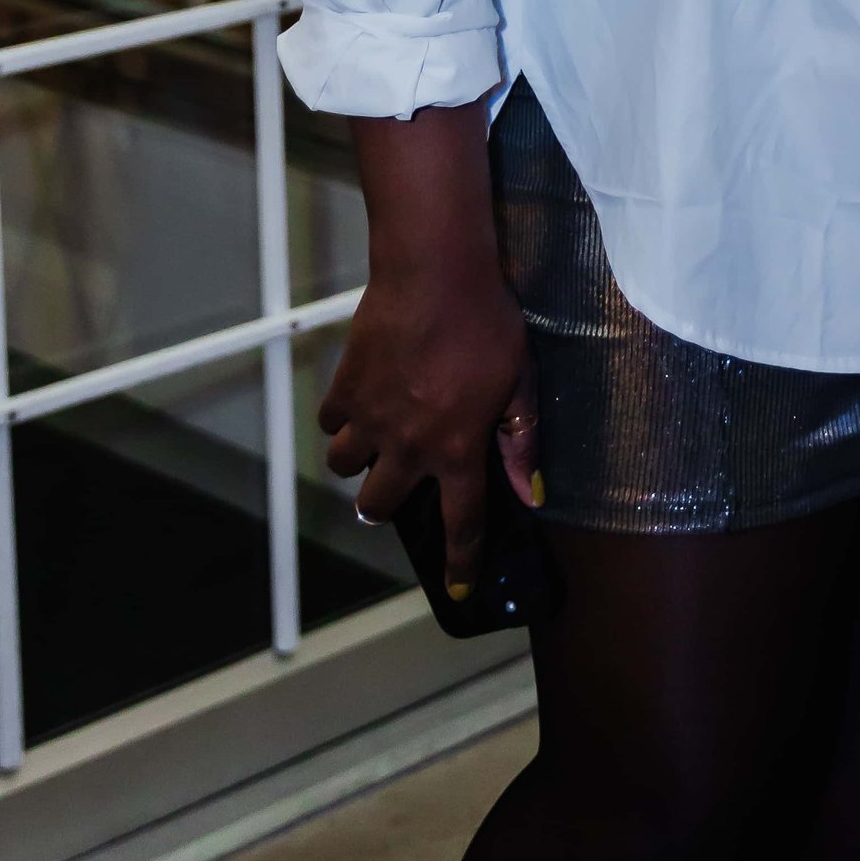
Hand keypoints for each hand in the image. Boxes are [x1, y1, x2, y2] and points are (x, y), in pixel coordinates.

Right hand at [318, 104, 539, 597]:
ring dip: (358, 462)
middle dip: (385, 505)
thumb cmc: (488, 322)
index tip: (458, 588)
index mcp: (457, 449)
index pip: (461, 522)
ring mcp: (370, 418)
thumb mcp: (520, 381)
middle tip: (399, 480)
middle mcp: (408, 445)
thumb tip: (528, 494)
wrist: (434, 272)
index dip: (460, 561)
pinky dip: (342, 418)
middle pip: (378, 506)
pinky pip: (331, 421)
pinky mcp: (345, 388)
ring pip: (344, 467)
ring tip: (376, 441)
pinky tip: (362, 400)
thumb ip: (521, 441)